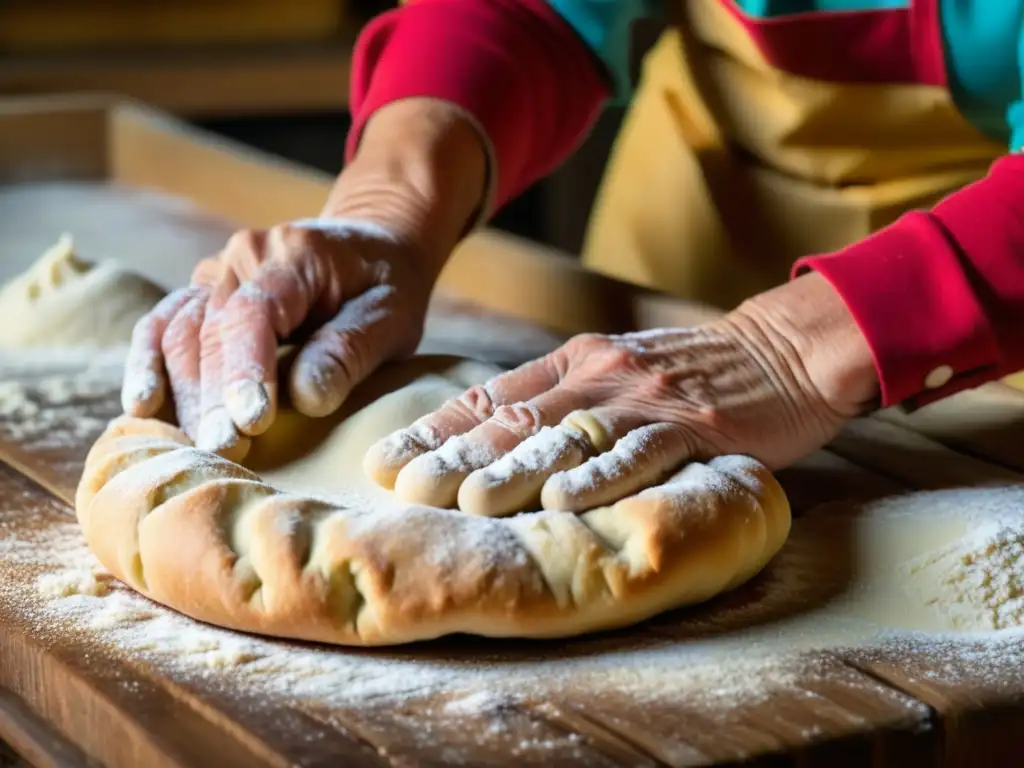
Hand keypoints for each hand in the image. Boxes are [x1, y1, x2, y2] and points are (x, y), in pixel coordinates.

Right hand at [120, 98, 488, 457]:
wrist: (372, 249)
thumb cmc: (386, 286)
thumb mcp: (391, 315)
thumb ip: (350, 350)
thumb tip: (307, 398)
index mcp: (291, 255)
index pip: (255, 314)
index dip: (247, 370)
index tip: (249, 423)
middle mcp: (242, 258)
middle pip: (210, 331)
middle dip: (212, 397)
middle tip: (222, 452)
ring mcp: (216, 274)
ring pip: (179, 334)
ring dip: (182, 394)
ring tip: (193, 448)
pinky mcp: (204, 297)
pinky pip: (164, 328)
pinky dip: (150, 367)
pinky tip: (142, 408)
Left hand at [364, 273, 878, 515]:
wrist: (781, 351)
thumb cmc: (691, 371)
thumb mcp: (615, 371)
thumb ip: (561, 399)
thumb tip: (492, 440)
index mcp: (573, 363)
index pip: (491, 396)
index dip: (436, 430)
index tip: (387, 460)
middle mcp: (598, 376)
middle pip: (517, 418)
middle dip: (457, 455)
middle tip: (406, 487)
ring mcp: (645, 399)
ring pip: (568, 436)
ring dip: (515, 469)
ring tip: (467, 500)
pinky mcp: (694, 426)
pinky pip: (641, 454)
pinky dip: (601, 477)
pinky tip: (565, 501)